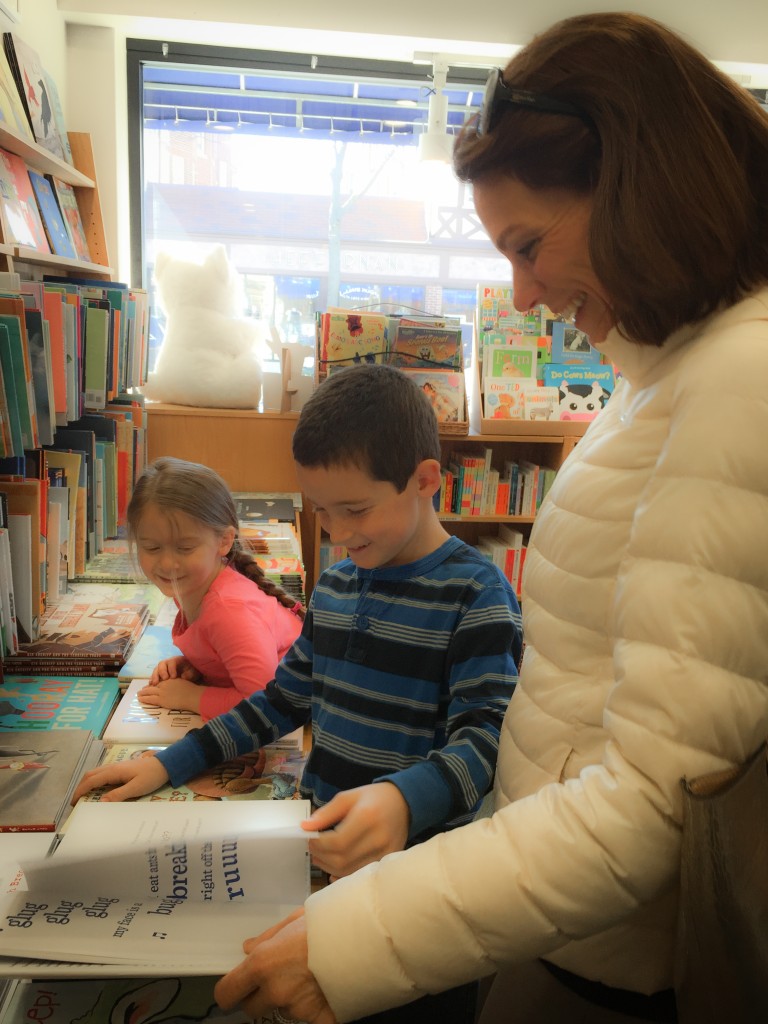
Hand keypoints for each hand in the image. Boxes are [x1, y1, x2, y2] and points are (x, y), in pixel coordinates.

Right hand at [70, 755, 169, 803]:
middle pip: (90, 775)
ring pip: (96, 773)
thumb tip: (101, 802)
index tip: (73, 802)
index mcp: (114, 772)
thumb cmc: (151, 777)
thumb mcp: (136, 788)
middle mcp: (112, 767)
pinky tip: (98, 789)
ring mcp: (116, 767)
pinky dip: (95, 781)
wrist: (165, 765)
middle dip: (81, 786)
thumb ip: (118, 795)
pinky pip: (103, 774)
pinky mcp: (121, 769)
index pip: (91, 780)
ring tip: (84, 796)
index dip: (80, 791)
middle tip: (76, 801)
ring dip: (87, 783)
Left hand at [138, 677, 202, 713]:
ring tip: (138, 694)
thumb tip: (175, 685)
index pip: (159, 681)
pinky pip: (150, 699)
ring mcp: (162, 692)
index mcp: (170, 680)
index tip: (150, 685)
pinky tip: (140, 699)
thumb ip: (176, 682)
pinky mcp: (161, 700)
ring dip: (143, 693)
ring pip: (149, 692)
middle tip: (141, 690)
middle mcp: (164, 684)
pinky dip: (144, 699)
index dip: (154, 683)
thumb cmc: (191, 690)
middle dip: (146, 688)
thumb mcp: (182, 682)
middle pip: (153, 686)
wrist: (192, 696)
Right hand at [149, 656, 200, 684]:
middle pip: (161, 664)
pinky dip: (152, 680)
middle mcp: (168, 663)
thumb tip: (183, 676)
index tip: (173, 677)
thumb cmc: (192, 671)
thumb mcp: (193, 672)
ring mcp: (163, 669)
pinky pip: (154, 676)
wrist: (190, 674)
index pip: (171, 662)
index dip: (171, 669)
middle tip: (164, 679)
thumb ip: (190, 673)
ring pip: (156, 670)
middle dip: (162, 671)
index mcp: (176, 660)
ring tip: (155, 684)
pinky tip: (151, 686)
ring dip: (154, 676)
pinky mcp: (160, 675)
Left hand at [214, 909, 336, 1023]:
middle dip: (260, 995)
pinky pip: (309, 1018)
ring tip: (311, 975)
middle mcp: (276, 991)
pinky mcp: (320, 1019)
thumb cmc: (329, 922)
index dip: (230, 991)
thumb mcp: (295, 918)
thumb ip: (268, 937)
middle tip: (280, 977)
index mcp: (263, 965)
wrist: (365, 936)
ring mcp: (297, 1008)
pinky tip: (325, 989)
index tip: (235, 989)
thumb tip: (248, 948)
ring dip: (290, 998)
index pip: (227, 993)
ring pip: (283, 1010)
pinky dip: (314, 1008)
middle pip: (252, 1008)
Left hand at [302, 782, 408, 878]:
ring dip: (329, 867)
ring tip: (322, 856)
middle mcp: (378, 837)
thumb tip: (305, 827)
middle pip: (342, 859)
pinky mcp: (387, 861)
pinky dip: (344, 875)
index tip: (309, 839)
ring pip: (349, 871)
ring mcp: (385, 852)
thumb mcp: (348, 797)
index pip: (337, 842)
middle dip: (321, 856)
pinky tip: (335, 867)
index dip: (318, 844)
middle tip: (313, 849)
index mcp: (367, 817)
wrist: (405, 802)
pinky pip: (361, 875)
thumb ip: (326, 813)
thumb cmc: (374, 797)